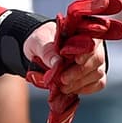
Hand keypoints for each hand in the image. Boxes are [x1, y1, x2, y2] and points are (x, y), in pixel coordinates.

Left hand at [25, 0, 121, 122]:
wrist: (26, 48)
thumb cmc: (33, 39)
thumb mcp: (34, 40)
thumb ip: (45, 48)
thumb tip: (57, 61)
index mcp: (82, 29)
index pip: (96, 40)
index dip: (84, 53)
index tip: (69, 58)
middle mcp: (92, 44)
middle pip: (96, 63)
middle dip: (77, 73)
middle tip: (59, 80)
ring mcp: (92, 61)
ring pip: (96, 77)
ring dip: (77, 83)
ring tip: (57, 85)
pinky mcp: (88, 76)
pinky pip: (92, 86)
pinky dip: (79, 90)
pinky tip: (64, 93)